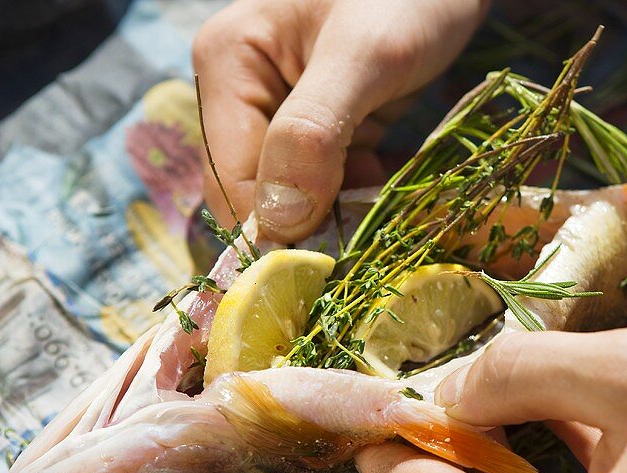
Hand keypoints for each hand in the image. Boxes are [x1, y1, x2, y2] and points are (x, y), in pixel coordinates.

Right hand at [192, 0, 487, 241]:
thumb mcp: (366, 55)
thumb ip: (314, 130)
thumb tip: (278, 220)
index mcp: (228, 65)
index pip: (233, 182)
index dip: (278, 230)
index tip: (335, 262)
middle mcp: (243, 91)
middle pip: (261, 194)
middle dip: (315, 224)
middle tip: (372, 240)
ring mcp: (282, 109)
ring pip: (299, 195)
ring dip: (346, 214)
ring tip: (394, 212)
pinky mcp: (322, 122)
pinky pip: (331, 181)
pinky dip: (364, 194)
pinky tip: (398, 188)